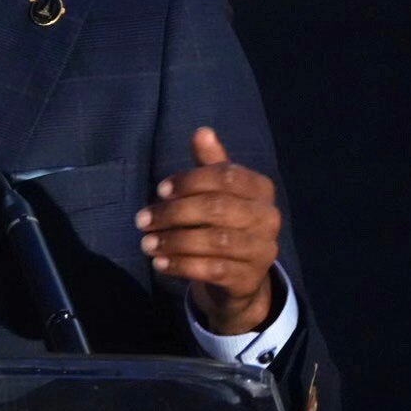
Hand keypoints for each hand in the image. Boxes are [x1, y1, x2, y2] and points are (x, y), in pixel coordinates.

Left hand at [135, 126, 280, 334]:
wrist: (239, 276)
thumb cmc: (223, 222)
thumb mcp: (216, 191)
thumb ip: (209, 163)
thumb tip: (202, 131)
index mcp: (261, 189)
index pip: (226, 176)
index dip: (190, 180)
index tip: (160, 189)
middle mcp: (268, 218)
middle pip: (218, 208)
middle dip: (174, 213)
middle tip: (142, 220)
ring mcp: (263, 250)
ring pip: (215, 241)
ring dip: (174, 241)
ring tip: (146, 243)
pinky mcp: (250, 278)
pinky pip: (213, 270)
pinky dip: (183, 265)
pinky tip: (160, 263)